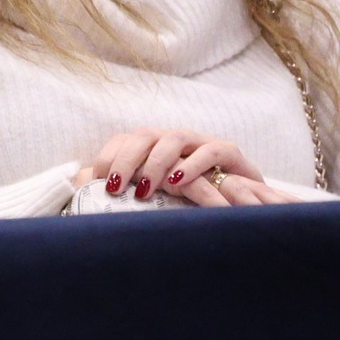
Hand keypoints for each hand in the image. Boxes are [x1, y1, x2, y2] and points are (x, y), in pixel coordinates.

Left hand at [77, 128, 292, 207]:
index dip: (109, 158)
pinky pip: (211, 151)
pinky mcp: (229, 152)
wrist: (246, 202)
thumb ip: (131, 196)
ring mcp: (202, 143)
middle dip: (126, 160)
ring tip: (146, 190)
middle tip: (115, 188)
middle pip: (144, 136)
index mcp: (154, 146)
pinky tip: (178, 182)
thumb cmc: (194, 202)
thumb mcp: (157, 199)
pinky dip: (193, 165)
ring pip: (174, 139)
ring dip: (156, 163)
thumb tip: (93, 203)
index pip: (124, 140)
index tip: (96, 182)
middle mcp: (175, 140)